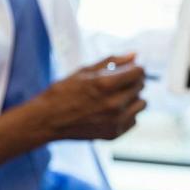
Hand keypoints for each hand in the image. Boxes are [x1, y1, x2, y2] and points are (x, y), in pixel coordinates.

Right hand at [0, 54, 147, 169]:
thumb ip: (112, 62)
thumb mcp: (85, 71)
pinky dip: (127, 114)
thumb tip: (134, 55)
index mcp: (106, 84)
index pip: (138, 72)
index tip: (130, 69)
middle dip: (132, 81)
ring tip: (116, 96)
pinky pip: (133, 119)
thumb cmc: (63, 92)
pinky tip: (111, 111)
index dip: (135, 68)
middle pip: (140, 87)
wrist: (48, 120)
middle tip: (118, 82)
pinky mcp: (114, 134)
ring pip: (141, 104)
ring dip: (133, 98)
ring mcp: (116, 121)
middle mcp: (114, 104)